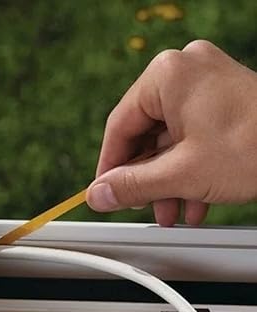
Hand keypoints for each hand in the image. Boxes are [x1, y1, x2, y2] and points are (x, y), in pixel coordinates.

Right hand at [87, 40, 256, 225]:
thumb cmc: (256, 148)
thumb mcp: (181, 174)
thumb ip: (131, 185)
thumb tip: (98, 195)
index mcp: (167, 76)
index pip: (119, 127)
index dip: (109, 167)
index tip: (105, 192)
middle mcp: (185, 72)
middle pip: (145, 135)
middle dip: (146, 180)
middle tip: (142, 206)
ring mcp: (207, 84)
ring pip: (169, 141)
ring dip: (168, 181)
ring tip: (172, 211)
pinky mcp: (223, 100)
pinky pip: (191, 137)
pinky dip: (188, 170)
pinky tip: (193, 200)